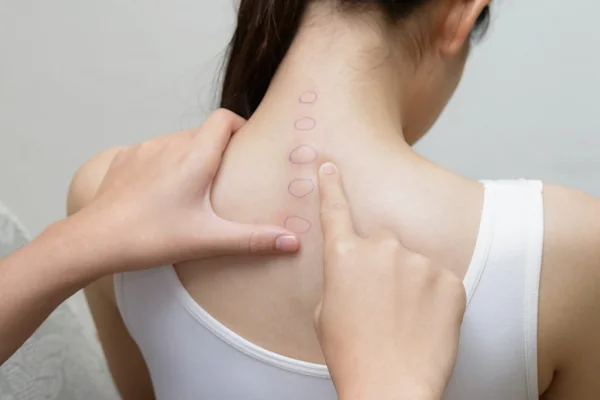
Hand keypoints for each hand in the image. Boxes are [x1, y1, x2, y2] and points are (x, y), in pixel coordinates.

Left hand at [77, 109, 299, 272]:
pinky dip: (164, 164)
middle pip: (202, 133)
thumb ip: (253, 239)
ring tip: (194, 188)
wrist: (94, 240)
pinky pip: (153, 152)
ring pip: (177, 142)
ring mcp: (144, 149)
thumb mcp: (208, 240)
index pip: (224, 119)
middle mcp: (170, 144)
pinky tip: (161, 192)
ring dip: (190, 157)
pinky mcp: (124, 159)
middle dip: (217, 149)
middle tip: (226, 178)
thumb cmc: (152, 237)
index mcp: (195, 156)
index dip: (240, 126)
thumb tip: (293, 242)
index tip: (248, 146)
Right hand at [314, 163, 465, 399]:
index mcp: (344, 255)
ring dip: (410, 285)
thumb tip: (357, 271)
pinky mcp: (449, 280)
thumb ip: (341, 278)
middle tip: (381, 305)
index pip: (335, 210)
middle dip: (382, 266)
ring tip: (404, 322)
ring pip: (413, 265)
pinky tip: (424, 325)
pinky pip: (439, 282)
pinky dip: (434, 300)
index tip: (330, 163)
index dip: (331, 185)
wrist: (390, 386)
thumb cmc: (351, 354)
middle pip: (383, 244)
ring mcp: (418, 262)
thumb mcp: (326, 312)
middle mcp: (381, 249)